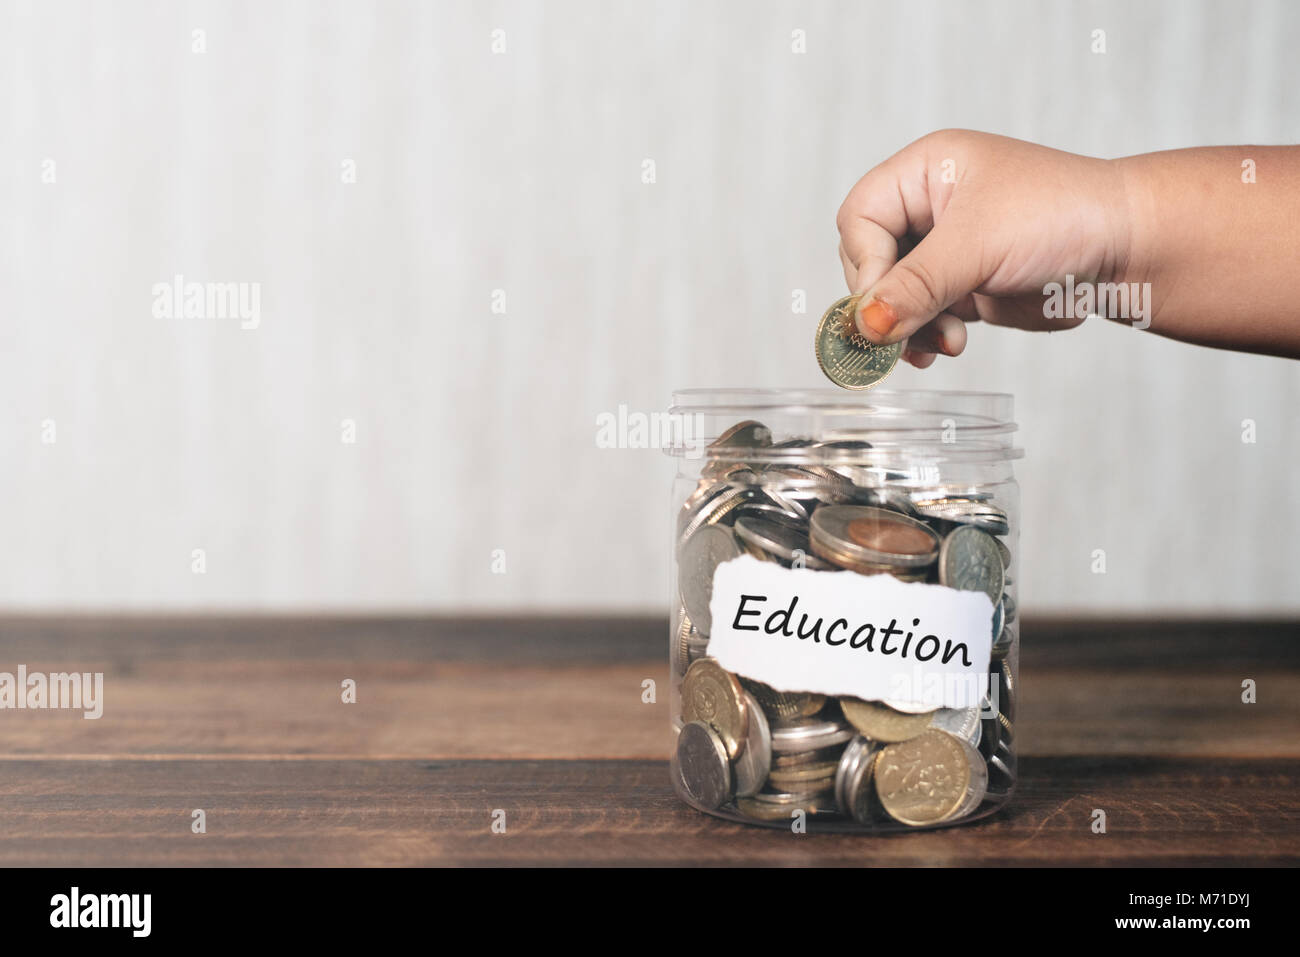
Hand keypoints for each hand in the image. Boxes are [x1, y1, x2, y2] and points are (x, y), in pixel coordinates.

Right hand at [836, 130, 1132, 366]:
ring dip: (907, 328)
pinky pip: (921, 317)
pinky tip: (948, 346)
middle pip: (870, 262)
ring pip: (892, 297)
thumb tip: (862, 325)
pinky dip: (926, 337)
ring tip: (940, 344)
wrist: (1127, 251)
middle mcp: (929, 207)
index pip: (861, 219)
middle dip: (888, 303)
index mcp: (926, 171)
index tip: (884, 304)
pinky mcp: (962, 286)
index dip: (866, 265)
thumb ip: (915, 286)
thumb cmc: (1064, 216)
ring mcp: (945, 249)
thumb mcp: (978, 246)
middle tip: (904, 335)